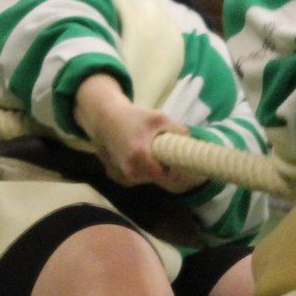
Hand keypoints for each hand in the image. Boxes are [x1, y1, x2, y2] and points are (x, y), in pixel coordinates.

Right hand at [74, 75, 196, 190]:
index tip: (183, 164)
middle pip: (157, 179)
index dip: (178, 173)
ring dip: (152, 169)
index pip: (167, 178)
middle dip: (165, 169)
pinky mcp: (115, 177)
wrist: (103, 118)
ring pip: (146, 179)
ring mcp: (120, 177)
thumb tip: (192, 143)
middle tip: (168, 154)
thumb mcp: (158, 118)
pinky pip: (135, 178)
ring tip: (150, 151)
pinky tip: (137, 155)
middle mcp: (129, 172)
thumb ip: (177, 130)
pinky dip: (140, 170)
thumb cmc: (132, 117)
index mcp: (140, 157)